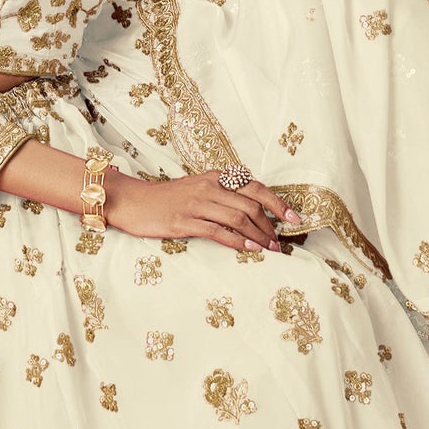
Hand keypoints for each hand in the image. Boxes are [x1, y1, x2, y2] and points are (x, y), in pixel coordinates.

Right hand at [106, 169, 305, 253]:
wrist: (134, 202)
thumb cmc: (168, 199)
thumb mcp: (198, 189)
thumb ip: (223, 195)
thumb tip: (253, 211)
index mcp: (216, 177)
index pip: (255, 187)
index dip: (278, 203)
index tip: (294, 219)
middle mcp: (209, 188)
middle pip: (251, 205)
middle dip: (271, 226)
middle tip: (280, 243)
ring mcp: (197, 204)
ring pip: (238, 219)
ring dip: (258, 237)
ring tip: (269, 250)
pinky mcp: (184, 222)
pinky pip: (218, 231)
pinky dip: (238, 241)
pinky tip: (249, 249)